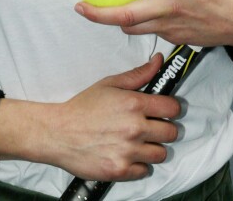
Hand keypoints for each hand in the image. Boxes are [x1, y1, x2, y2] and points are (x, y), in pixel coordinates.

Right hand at [0, 53, 180, 181]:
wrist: (59, 133)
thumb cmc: (83, 107)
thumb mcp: (110, 84)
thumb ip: (138, 74)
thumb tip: (158, 61)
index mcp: (134, 104)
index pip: (172, 108)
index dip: (171, 108)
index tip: (166, 110)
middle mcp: (135, 128)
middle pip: (171, 132)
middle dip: (165, 128)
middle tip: (152, 127)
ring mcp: (128, 151)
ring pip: (162, 153)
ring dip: (154, 147)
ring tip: (140, 142)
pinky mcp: (121, 170)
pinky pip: (145, 171)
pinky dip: (140, 164)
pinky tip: (129, 154)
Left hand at [75, 0, 232, 49]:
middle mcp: (168, 8)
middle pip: (125, 16)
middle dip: (98, 14)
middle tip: (79, 6)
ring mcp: (168, 27)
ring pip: (132, 28)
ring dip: (115, 20)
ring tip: (100, 9)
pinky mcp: (172, 38)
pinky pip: (148, 31)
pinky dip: (137, 23)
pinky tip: (134, 12)